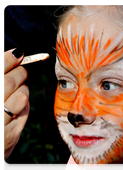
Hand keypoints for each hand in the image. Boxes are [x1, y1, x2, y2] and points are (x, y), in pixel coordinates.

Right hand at [0, 49, 28, 163]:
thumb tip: (10, 60)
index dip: (7, 60)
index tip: (17, 53)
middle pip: (9, 82)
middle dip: (19, 72)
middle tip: (21, 69)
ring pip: (21, 95)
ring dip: (23, 87)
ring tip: (18, 87)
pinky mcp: (11, 135)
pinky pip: (25, 109)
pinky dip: (24, 101)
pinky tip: (17, 101)